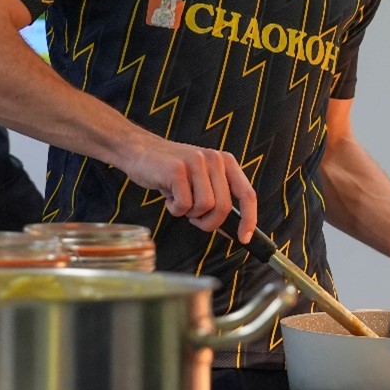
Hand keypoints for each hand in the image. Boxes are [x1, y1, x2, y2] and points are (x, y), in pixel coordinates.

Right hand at [115, 133, 257, 239]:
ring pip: (205, 207)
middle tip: (194, 219)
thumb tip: (236, 230)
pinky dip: (175, 209)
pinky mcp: (177, 170)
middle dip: (209, 222)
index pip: (247, 194)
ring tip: (179, 200)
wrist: (140, 151)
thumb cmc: (172, 172)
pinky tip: (168, 196)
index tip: (244, 238)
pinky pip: (184, 204)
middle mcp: (215, 159)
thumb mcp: (201, 181)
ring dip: (190, 213)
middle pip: (223, 207)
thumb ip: (218, 200)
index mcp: (226, 162)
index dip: (249, 219)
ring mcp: (196, 162)